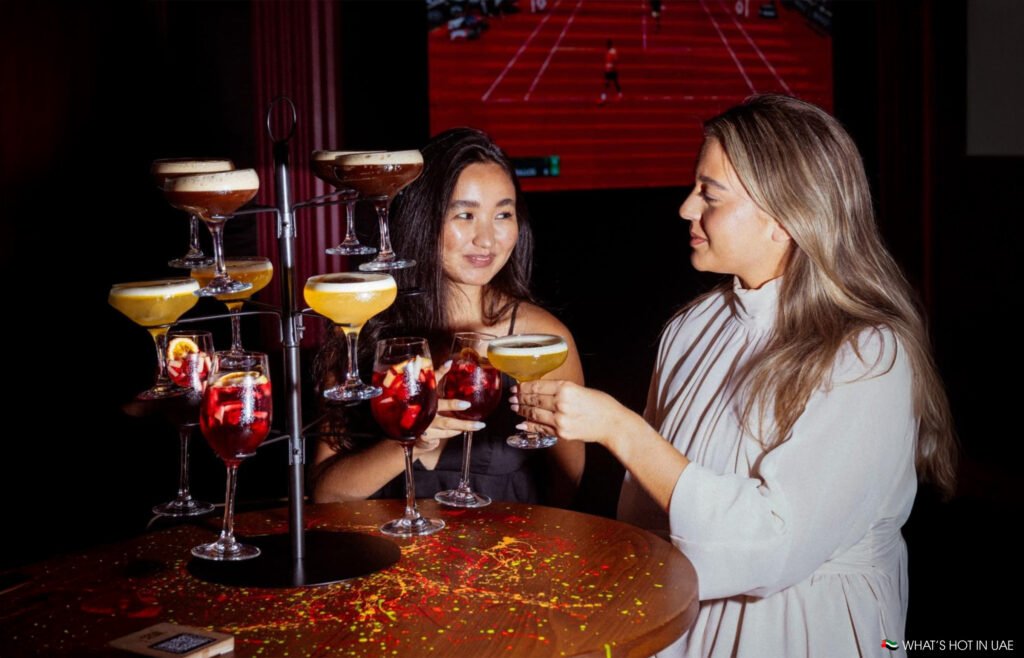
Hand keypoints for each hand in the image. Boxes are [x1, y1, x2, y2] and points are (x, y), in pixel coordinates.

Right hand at [418, 359, 484, 441]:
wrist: (404, 419)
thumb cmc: (418, 398)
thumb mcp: (427, 386)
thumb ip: (438, 374)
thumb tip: (450, 362)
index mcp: (427, 402)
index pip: (441, 402)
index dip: (453, 404)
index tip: (467, 404)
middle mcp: (426, 416)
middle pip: (447, 421)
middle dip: (464, 423)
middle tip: (479, 423)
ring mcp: (426, 428)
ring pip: (447, 430)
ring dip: (463, 428)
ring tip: (477, 425)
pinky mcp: (426, 436)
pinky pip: (443, 435)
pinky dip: (453, 432)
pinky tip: (463, 430)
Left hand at [512, 380, 630, 444]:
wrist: (612, 423)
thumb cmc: (600, 404)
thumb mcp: (579, 388)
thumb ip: (560, 389)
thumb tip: (540, 390)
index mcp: (566, 388)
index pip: (537, 387)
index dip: (523, 387)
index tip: (516, 387)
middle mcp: (561, 403)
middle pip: (533, 400)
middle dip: (519, 398)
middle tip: (511, 397)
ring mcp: (560, 420)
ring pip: (534, 414)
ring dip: (521, 410)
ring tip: (514, 407)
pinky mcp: (561, 433)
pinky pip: (540, 428)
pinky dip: (529, 425)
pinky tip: (521, 422)